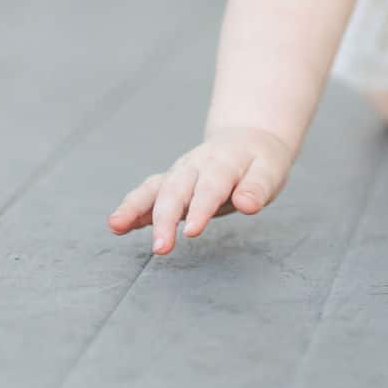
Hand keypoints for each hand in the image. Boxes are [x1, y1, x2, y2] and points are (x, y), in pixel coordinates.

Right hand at [106, 126, 294, 254]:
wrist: (247, 139)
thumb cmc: (260, 161)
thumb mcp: (270, 171)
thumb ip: (257, 188)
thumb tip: (248, 205)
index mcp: (223, 162)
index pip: (211, 186)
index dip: (201, 208)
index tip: (192, 233)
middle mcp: (196, 165)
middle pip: (177, 189)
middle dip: (165, 218)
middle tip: (160, 248)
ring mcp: (181, 172)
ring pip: (156, 188)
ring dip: (136, 208)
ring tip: (117, 226)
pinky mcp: (171, 182)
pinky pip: (148, 192)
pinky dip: (132, 207)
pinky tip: (117, 226)